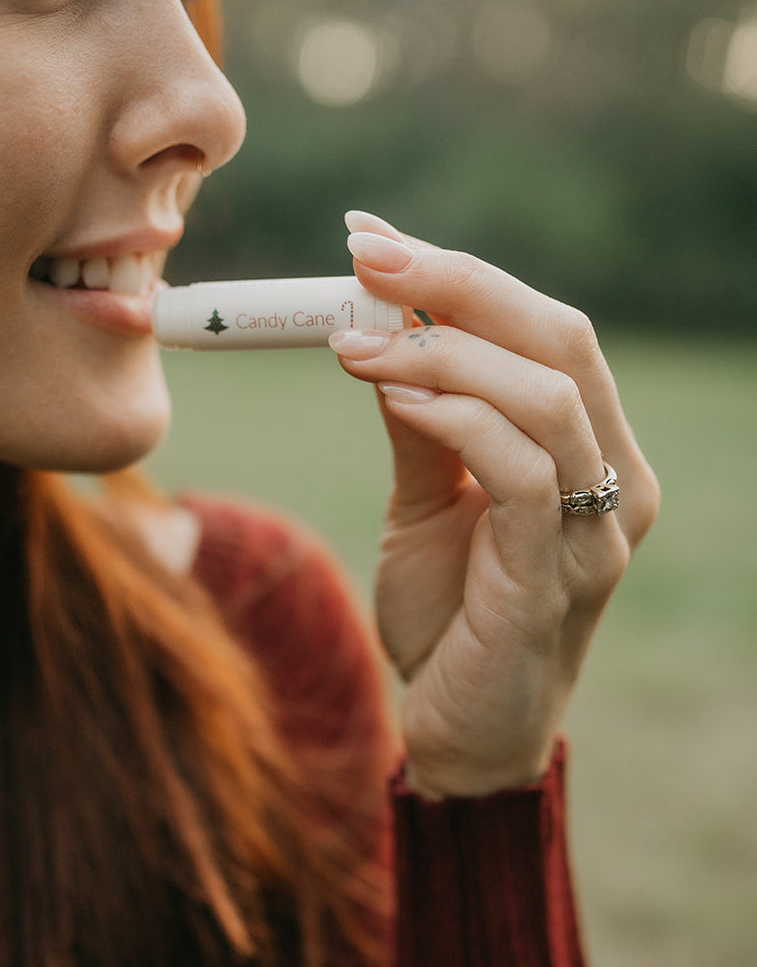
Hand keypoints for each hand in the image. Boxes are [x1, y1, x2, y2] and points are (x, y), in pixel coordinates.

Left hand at [329, 210, 659, 798]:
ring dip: (439, 352)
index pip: (544, 328)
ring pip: (545, 396)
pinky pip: (522, 474)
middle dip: (456, 284)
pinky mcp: (558, 578)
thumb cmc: (448, 610)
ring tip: (353, 343)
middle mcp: (613, 479)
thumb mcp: (424, 499)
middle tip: (362, 258)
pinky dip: (455, 418)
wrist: (457, 727)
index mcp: (588, 448)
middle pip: (559, 338)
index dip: (460, 272)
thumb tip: (379, 327)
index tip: (370, 239)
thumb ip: (419, 421)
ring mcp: (597, 531)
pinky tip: (392, 399)